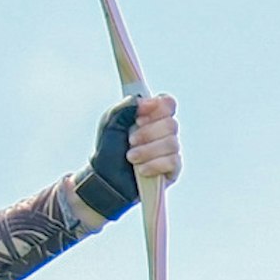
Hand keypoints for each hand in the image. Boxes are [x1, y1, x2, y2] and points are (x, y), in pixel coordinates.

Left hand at [76, 94, 181, 218]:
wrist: (106, 179)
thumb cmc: (108, 149)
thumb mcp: (111, 122)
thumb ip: (126, 106)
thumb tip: (147, 101)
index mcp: (151, 116)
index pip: (168, 103)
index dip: (158, 107)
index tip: (140, 116)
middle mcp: (164, 132)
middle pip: (171, 124)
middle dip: (148, 133)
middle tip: (130, 140)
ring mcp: (170, 151)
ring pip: (172, 143)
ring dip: (148, 150)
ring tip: (131, 158)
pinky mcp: (173, 169)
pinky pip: (173, 161)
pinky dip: (154, 164)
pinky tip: (141, 170)